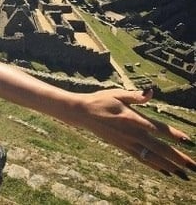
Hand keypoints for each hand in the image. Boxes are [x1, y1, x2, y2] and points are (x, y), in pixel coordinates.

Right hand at [74, 88, 194, 178]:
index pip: (158, 128)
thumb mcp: (117, 93)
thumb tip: (150, 92)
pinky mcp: (123, 147)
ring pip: (152, 158)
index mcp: (133, 119)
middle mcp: (132, 133)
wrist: (82, 113)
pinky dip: (155, 166)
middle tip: (193, 168)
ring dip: (170, 167)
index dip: (174, 135)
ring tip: (184, 175)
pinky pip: (142, 159)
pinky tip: (166, 171)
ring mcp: (128, 142)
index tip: (189, 141)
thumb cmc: (100, 100)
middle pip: (160, 149)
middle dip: (178, 159)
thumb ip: (135, 96)